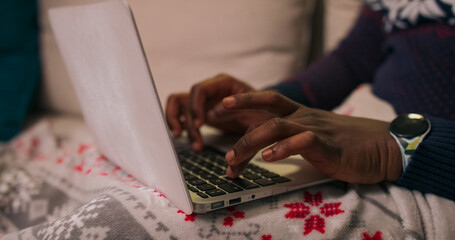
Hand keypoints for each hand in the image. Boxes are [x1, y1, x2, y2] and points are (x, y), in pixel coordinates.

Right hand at [165, 74, 273, 150]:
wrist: (270, 118)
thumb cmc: (267, 110)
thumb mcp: (257, 110)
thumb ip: (235, 110)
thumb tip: (210, 114)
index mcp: (223, 83)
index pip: (199, 89)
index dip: (196, 106)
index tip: (200, 123)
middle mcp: (211, 89)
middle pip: (186, 100)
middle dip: (189, 121)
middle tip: (197, 141)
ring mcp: (204, 101)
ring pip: (180, 107)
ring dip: (179, 123)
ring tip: (193, 143)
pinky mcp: (202, 112)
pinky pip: (183, 116)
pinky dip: (181, 126)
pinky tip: (190, 140)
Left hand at [223, 91, 401, 183]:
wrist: (383, 146)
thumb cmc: (346, 144)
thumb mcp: (314, 135)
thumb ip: (292, 137)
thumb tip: (268, 147)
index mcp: (299, 115)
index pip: (266, 101)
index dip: (241, 101)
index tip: (218, 109)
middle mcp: (303, 117)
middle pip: (264, 109)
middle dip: (235, 118)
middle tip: (211, 129)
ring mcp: (315, 128)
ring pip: (275, 126)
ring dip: (250, 142)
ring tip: (233, 159)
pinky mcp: (328, 144)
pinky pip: (302, 141)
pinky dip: (283, 149)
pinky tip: (269, 158)